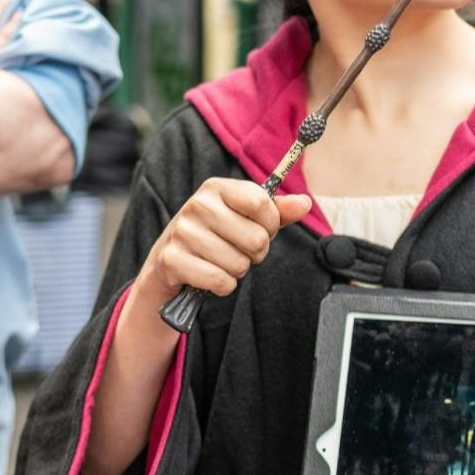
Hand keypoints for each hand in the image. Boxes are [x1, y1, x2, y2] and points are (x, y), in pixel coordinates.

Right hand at [135, 179, 310, 308]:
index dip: (270, 225)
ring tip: (220, 262)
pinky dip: (222, 286)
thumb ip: (277, 211)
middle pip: (256, 239)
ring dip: (237, 271)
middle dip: (254, 254)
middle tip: (237, 250)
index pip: (263, 204)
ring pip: (240, 264)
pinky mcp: (173, 260)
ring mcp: (182, 233)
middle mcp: (197, 205)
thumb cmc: (215, 236)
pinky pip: (221, 282)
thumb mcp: (244, 218)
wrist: (170, 262)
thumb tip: (305, 203)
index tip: (258, 229)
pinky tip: (209, 277)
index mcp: (216, 188)